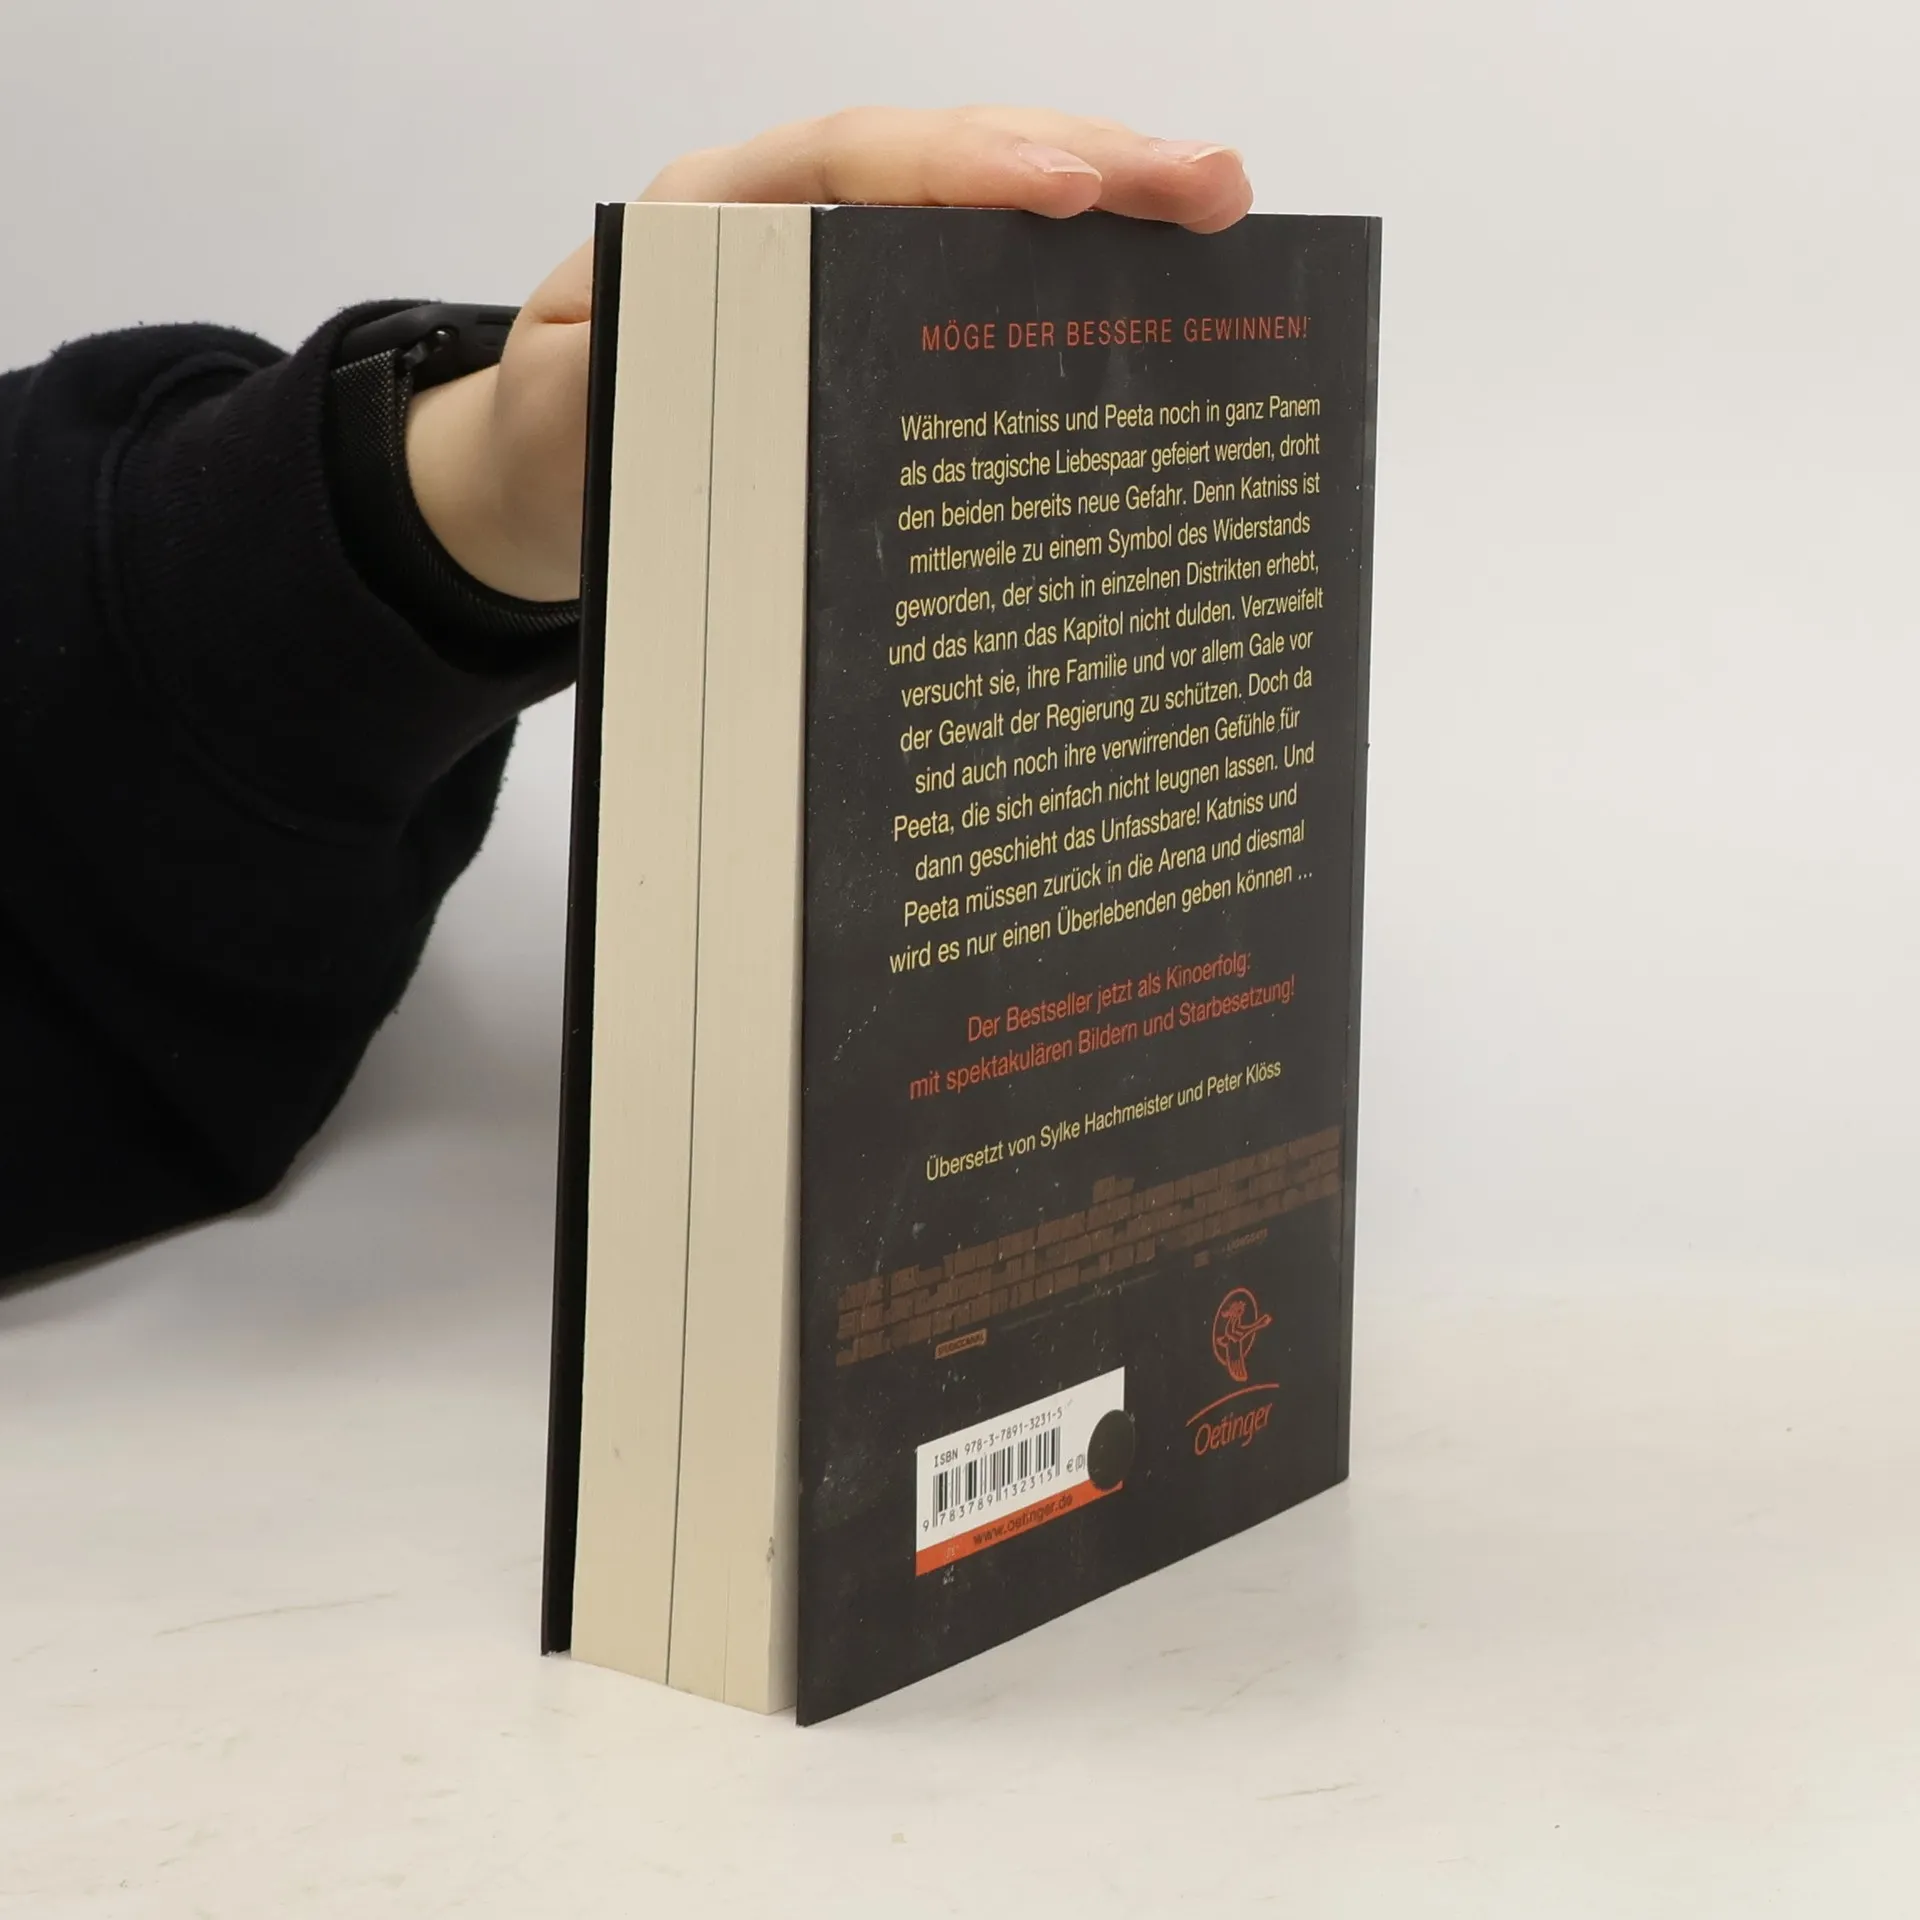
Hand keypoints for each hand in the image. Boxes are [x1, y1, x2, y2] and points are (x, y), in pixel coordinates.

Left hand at [405, 108, 1253, 603]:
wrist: (534, 478)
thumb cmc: (556, 447)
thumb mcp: (569, 424)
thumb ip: (639, 389)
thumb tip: (761, 376)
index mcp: (712, 220)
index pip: (856, 165)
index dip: (968, 169)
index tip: (1073, 189)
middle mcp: (790, 219)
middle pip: (950, 162)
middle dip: (1091, 164)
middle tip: (1218, 187)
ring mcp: (839, 266)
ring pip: (980, 215)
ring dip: (1103, 214)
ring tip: (1219, 214)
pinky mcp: (868, 325)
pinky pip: (973, 285)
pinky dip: (1062, 283)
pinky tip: (1147, 295)